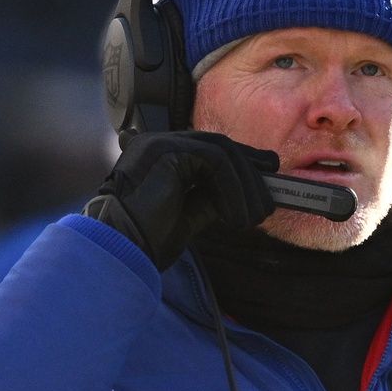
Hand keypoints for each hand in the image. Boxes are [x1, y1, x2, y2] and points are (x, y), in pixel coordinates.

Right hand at [83, 132, 277, 269]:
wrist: (123, 248)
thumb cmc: (148, 237)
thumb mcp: (189, 214)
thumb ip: (212, 197)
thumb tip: (244, 194)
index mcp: (162, 155)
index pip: (211, 149)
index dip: (243, 161)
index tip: (268, 174)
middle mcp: (160, 143)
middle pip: (220, 146)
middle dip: (251, 172)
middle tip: (267, 202)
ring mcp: (161, 143)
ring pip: (222, 152)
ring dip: (245, 187)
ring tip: (252, 218)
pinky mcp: (167, 151)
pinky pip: (215, 161)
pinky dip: (232, 189)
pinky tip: (236, 216)